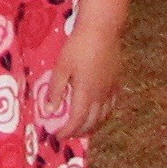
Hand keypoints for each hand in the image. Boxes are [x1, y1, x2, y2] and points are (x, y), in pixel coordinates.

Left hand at [37, 24, 120, 141]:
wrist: (102, 31)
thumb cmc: (77, 47)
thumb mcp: (61, 67)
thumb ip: (56, 89)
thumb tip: (50, 110)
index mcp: (85, 93)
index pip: (76, 120)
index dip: (67, 131)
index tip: (56, 136)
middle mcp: (101, 96)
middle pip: (91, 122)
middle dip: (79, 132)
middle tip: (67, 135)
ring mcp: (111, 90)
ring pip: (103, 116)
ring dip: (92, 126)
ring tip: (82, 130)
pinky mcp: (116, 83)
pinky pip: (111, 106)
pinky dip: (104, 116)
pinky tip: (99, 115)